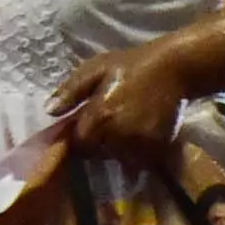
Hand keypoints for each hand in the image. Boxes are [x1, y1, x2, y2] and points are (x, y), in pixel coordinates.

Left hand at [48, 39, 193, 159]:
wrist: (175, 68)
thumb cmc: (132, 65)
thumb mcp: (97, 68)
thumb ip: (72, 91)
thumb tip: (49, 111)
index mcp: (99, 117)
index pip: (79, 144)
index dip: (81, 137)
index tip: (87, 126)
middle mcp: (118, 135)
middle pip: (99, 153)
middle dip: (100, 142)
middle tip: (109, 124)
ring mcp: (139, 144)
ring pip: (119, 158)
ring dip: (118, 149)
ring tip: (125, 128)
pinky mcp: (157, 147)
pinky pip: (140, 159)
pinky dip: (137, 152)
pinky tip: (140, 133)